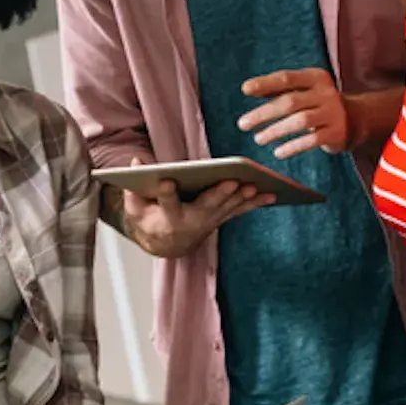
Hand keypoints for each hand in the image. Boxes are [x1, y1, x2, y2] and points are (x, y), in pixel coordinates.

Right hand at [117, 162, 274, 257]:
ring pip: (227, 209)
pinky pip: (239, 211)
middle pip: (206, 207)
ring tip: (255, 186)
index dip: (165, 193)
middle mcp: (191, 222)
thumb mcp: (135, 207)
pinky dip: (255, 203)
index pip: (166, 204)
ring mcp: (209, 222)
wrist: (166, 243)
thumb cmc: (149, 219)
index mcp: (167, 218)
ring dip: (242, 198)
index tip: (166, 180)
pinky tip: (271, 194)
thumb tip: (136, 161)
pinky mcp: (220, 219)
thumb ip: (134, 188)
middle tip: (231, 182)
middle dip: (219, 194)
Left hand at [239, 69, 350, 158]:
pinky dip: (293, 147)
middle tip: (243, 124)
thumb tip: (248, 89)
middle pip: (290, 102)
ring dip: (275, 131)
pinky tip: (278, 152)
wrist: (355, 119)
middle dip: (263, 113)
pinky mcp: (336, 132)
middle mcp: (325, 93)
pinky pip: (311, 140)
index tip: (245, 89)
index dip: (265, 83)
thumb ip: (279, 90)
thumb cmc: (318, 103)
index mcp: (315, 78)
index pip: (287, 78)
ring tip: (258, 138)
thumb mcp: (303, 91)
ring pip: (300, 122)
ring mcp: (332, 113)